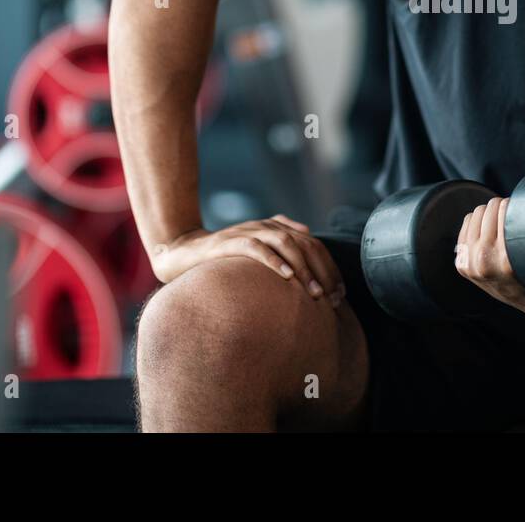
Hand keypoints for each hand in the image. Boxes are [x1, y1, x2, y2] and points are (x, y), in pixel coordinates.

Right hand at [152, 215, 345, 306]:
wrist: (184, 253)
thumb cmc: (225, 260)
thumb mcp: (259, 254)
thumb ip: (282, 250)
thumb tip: (309, 246)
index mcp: (277, 229)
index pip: (314, 244)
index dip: (330, 268)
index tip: (340, 293)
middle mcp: (266, 226)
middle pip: (305, 243)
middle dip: (322, 270)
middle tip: (331, 297)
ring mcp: (248, 231)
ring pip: (286, 242)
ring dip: (303, 267)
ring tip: (313, 291)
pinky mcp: (230, 241)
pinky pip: (256, 247)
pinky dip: (273, 261)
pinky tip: (287, 277)